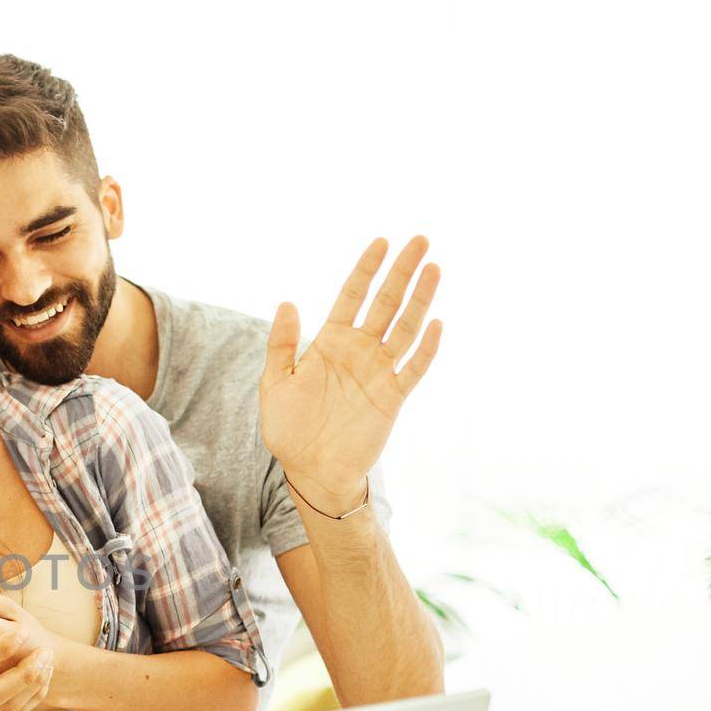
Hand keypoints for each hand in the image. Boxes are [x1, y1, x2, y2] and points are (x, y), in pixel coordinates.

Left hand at [260, 236, 442, 513]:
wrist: (310, 470)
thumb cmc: (289, 429)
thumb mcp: (275, 384)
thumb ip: (282, 345)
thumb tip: (287, 303)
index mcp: (330, 343)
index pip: (352, 297)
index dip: (366, 270)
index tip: (381, 243)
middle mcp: (359, 352)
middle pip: (386, 303)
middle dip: (401, 272)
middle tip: (420, 240)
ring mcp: (379, 372)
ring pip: (405, 328)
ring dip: (420, 299)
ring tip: (434, 268)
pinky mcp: (393, 397)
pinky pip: (414, 369)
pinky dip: (426, 348)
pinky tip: (435, 324)